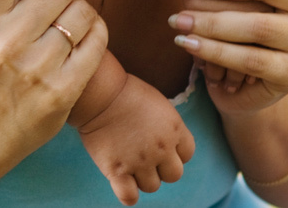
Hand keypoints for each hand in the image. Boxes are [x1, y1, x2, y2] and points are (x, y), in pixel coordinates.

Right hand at [77, 73, 194, 205]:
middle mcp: (162, 149)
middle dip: (161, 168)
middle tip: (145, 156)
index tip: (161, 146)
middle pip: (174, 175)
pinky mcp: (118, 171)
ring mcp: (140, 162)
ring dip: (142, 177)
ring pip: (152, 186)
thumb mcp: (158, 103)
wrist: (100, 93)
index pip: (187, 154)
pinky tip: (121, 181)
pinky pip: (129, 197)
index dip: (174, 152)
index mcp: (174, 129)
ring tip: (128, 161)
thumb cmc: (126, 91)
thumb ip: (167, 125)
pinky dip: (127, 194)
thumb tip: (168, 140)